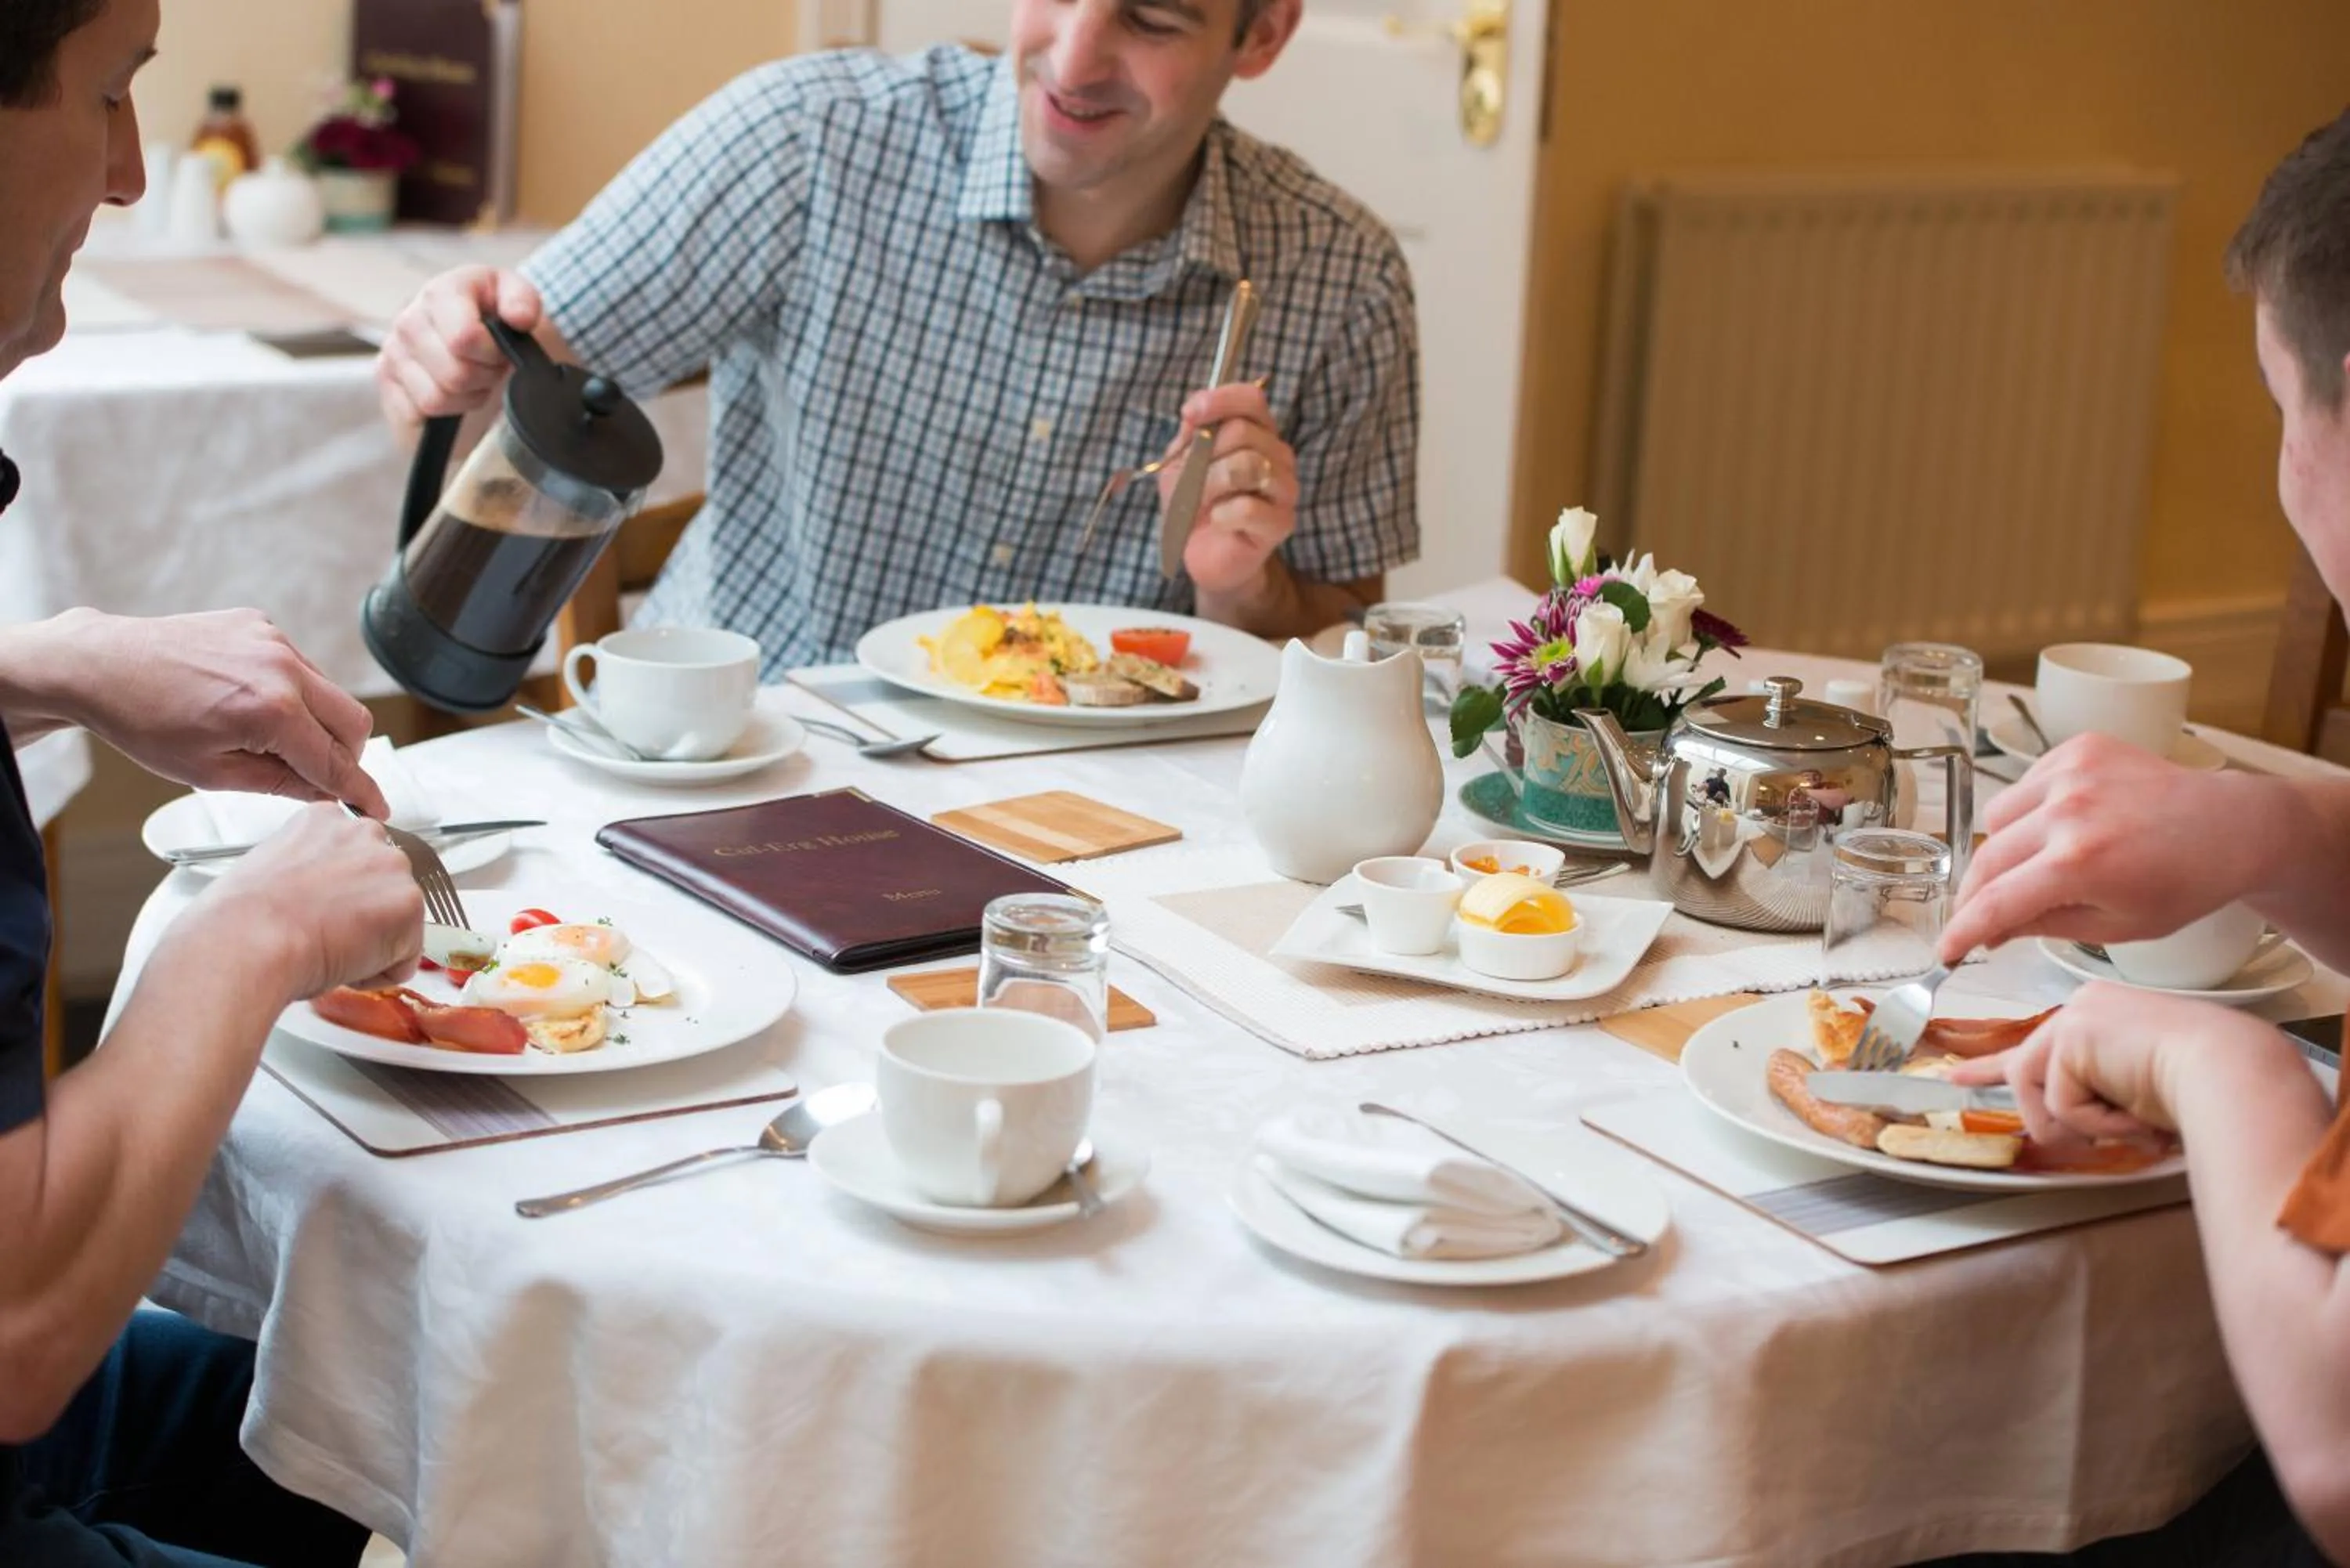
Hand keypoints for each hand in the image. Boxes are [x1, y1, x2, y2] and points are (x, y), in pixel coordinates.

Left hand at [53, 610, 389, 817]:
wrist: (101, 666)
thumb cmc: (142, 721)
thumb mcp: (211, 773)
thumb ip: (281, 783)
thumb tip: (324, 791)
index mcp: (271, 711)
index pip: (335, 761)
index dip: (360, 790)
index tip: (377, 806)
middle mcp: (282, 668)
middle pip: (353, 722)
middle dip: (345, 756)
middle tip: (317, 775)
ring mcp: (273, 641)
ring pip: (331, 693)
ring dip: (318, 723)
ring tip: (269, 739)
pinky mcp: (261, 625)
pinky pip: (302, 667)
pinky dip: (294, 694)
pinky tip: (253, 704)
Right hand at [195, 805, 423, 1000]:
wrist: (246, 942)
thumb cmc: (238, 919)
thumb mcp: (268, 869)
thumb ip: (305, 871)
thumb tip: (312, 897)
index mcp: (325, 820)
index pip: (353, 858)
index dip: (335, 895)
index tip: (316, 910)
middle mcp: (365, 833)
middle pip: (382, 886)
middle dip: (361, 915)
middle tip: (322, 935)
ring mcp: (392, 866)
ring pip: (397, 922)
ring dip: (371, 944)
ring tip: (326, 948)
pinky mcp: (410, 904)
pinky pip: (404, 958)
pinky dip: (377, 973)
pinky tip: (341, 964)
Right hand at [376, 266, 543, 430]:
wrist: (475, 338)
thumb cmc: (495, 320)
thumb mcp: (518, 301)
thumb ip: (524, 300)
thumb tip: (520, 317)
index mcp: (441, 292)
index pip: (464, 338)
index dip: (492, 354)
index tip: (501, 351)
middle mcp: (409, 318)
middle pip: (454, 374)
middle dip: (484, 377)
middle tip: (491, 367)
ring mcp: (393, 351)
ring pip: (436, 398)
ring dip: (467, 396)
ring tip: (475, 377)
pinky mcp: (386, 380)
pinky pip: (419, 412)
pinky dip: (446, 410)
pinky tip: (455, 391)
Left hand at [1158, 382, 1297, 596]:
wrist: (1203, 553)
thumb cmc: (1194, 503)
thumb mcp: (1181, 461)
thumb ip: (1190, 431)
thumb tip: (1194, 408)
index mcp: (1257, 432)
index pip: (1251, 399)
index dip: (1220, 400)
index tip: (1189, 415)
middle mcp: (1278, 455)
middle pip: (1242, 432)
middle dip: (1203, 456)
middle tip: (1190, 481)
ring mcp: (1284, 489)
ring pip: (1247, 466)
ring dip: (1209, 485)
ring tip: (1201, 503)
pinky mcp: (1282, 523)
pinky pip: (1249, 508)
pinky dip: (1222, 515)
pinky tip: (1218, 521)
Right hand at [1939, 732, 2273, 960]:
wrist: (2232, 827)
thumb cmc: (2186, 882)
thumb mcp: (2117, 927)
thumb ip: (2044, 926)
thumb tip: (1989, 931)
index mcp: (2080, 863)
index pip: (1994, 903)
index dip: (1961, 932)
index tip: (1945, 950)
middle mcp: (2068, 811)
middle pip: (1985, 860)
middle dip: (1975, 895)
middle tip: (1980, 917)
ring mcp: (2071, 773)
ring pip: (1996, 819)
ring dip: (2002, 850)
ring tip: (2033, 867)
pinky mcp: (2078, 749)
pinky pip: (2024, 786)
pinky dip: (2028, 813)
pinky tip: (2058, 828)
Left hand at [1947, 982, 2278, 1145]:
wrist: (2230, 1070)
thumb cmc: (2202, 1086)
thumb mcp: (2132, 1091)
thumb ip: (2093, 1097)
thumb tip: (2058, 1128)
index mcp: (2100, 1017)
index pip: (2035, 1044)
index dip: (1991, 1066)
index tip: (1956, 1076)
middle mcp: (2082, 1008)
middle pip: (2024, 1071)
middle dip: (2037, 1115)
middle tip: (2072, 1136)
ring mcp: (2074, 1018)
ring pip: (2038, 1093)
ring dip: (2082, 1124)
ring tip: (2127, 1121)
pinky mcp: (2071, 1036)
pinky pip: (2061, 1102)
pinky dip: (2096, 1121)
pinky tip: (2132, 1109)